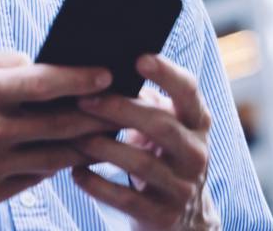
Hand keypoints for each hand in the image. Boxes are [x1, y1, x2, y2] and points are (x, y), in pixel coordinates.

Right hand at [0, 48, 118, 208]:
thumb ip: (5, 61)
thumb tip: (48, 65)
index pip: (43, 83)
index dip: (81, 78)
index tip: (109, 73)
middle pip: (60, 125)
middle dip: (98, 115)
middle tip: (126, 105)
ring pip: (56, 156)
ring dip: (87, 144)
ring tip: (110, 131)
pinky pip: (37, 177)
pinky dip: (59, 163)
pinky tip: (75, 151)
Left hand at [70, 54, 219, 230]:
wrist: (184, 219)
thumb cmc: (161, 156)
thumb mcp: (164, 128)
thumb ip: (144, 101)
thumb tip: (101, 70)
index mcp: (197, 122)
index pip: (188, 91)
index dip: (166, 73)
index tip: (139, 58)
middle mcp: (196, 152)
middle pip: (161, 125)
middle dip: (120, 110)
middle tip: (84, 101)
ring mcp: (182, 187)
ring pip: (141, 163)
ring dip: (104, 148)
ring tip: (75, 136)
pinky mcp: (164, 215)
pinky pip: (126, 199)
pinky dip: (97, 184)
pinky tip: (76, 172)